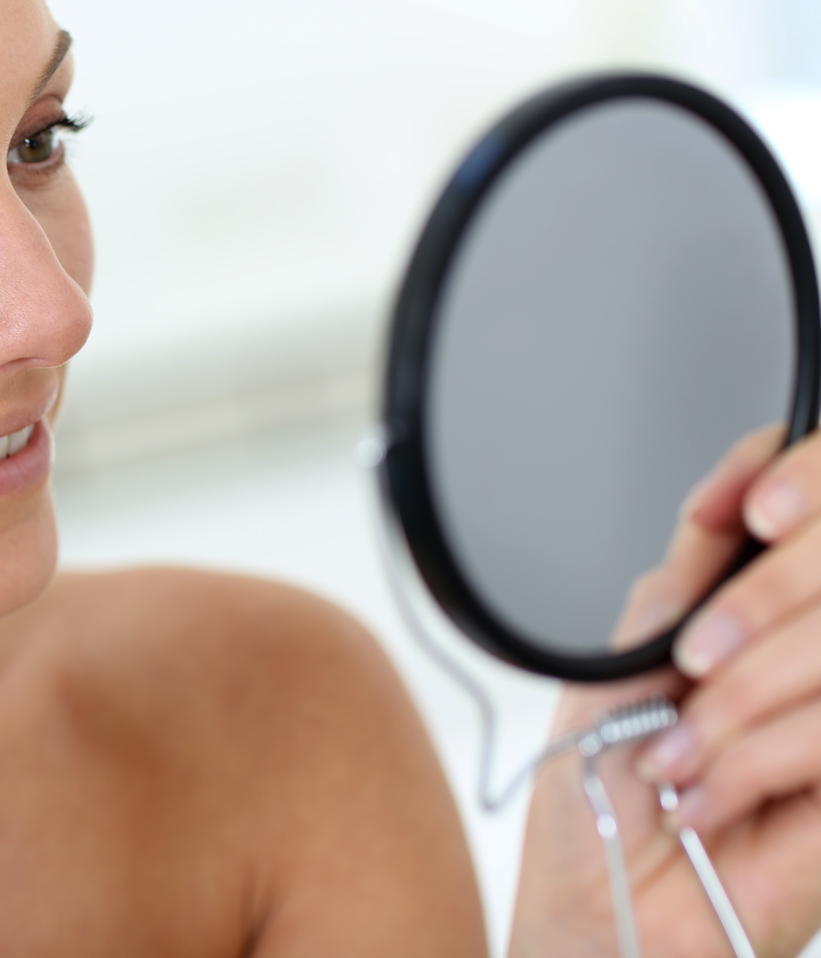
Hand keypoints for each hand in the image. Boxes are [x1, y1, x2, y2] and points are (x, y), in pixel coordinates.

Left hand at [512, 426, 820, 957]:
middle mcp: (808, 672)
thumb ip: (686, 584)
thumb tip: (725, 497)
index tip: (741, 501)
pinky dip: (754, 763)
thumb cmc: (600, 803)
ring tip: (675, 760)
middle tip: (687, 672)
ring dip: (736, 711)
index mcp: (758, 629)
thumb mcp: (623, 666)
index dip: (791, 486)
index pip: (811, 526)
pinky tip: (706, 799)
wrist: (605, 914)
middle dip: (749, 621)